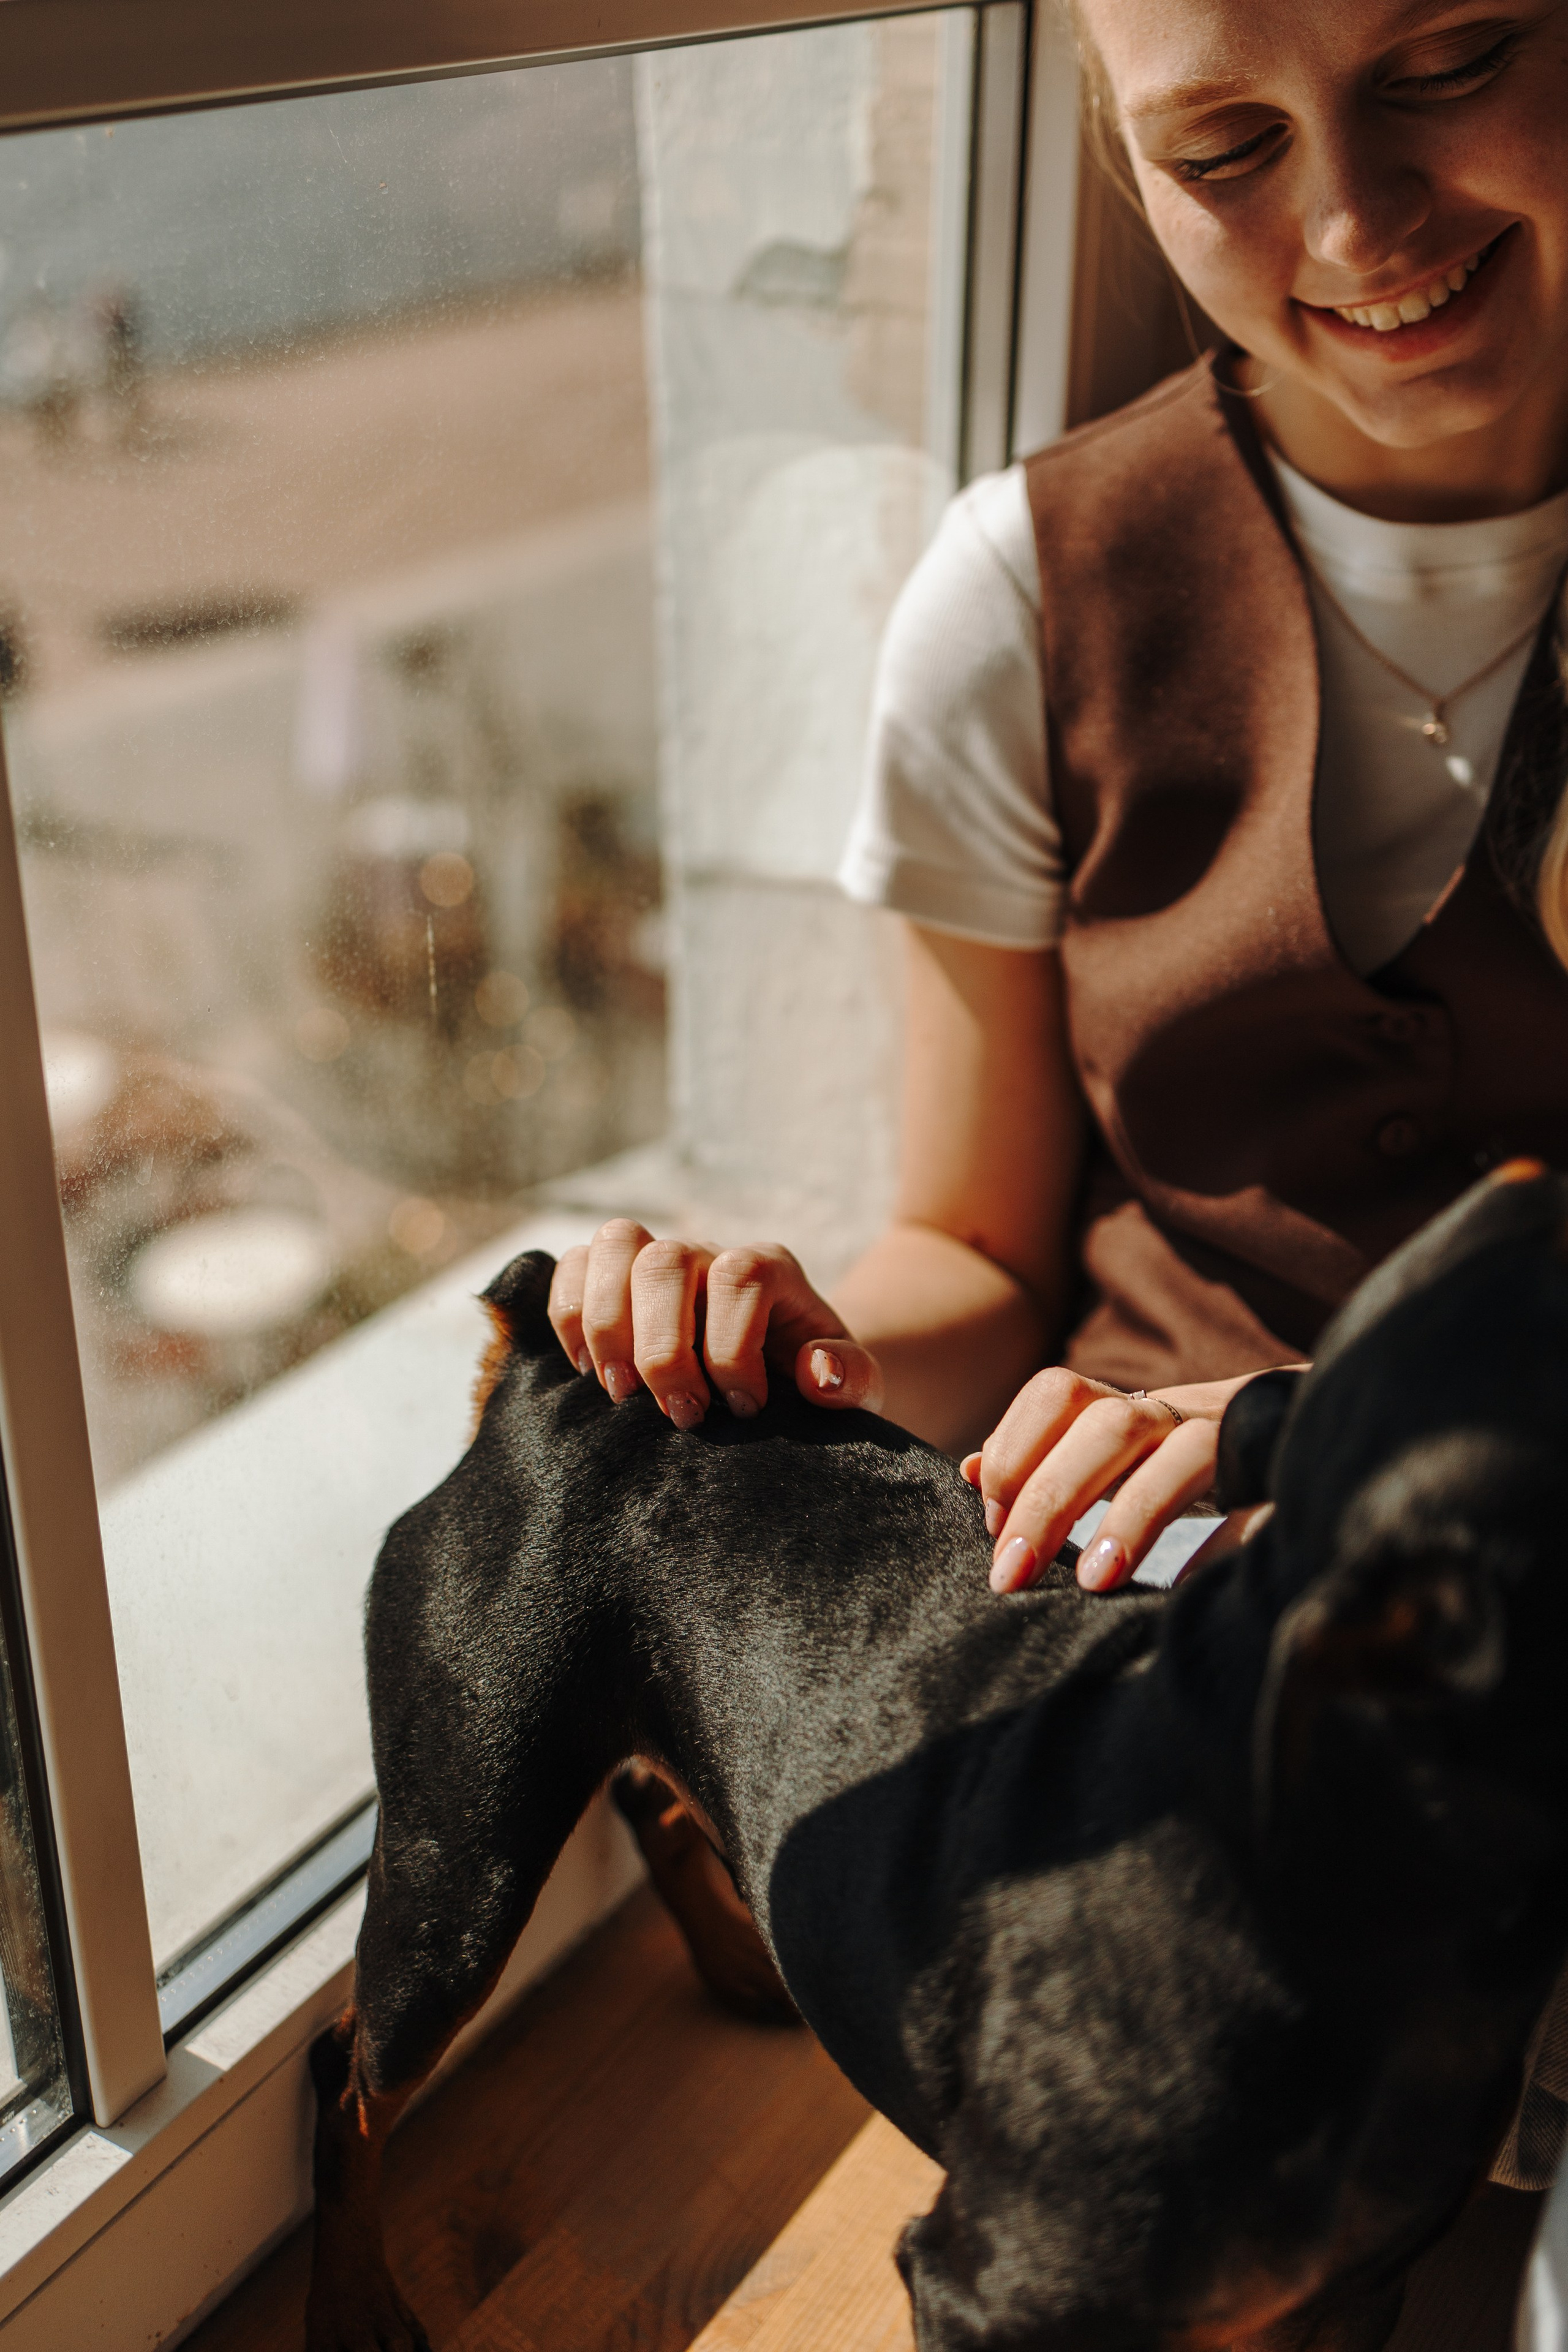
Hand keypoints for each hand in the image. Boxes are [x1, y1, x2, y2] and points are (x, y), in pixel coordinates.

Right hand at [547, 1220, 884, 1427]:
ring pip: (615, 1244)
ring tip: (621, 1393)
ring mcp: (656, 1257)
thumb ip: (851, 1377)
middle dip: (663, 1349)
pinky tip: (588, 1371)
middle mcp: (709, 1252)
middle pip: (666, 1260)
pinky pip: (573, 1264)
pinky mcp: (613, 1277)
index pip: (739, 1277)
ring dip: (606, 1324)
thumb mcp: (853, 1384)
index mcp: (770, 1269)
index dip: (733, 1348)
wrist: (780, 1372)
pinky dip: (567, 1313)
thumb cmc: (812, 1379)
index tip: (744, 1408)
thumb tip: (815, 1373)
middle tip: (682, 1415)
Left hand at [964, 1366, 1281, 1594]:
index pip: (1058, 1393)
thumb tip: (970, 1471)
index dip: (1014, 1448)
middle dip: (1051, 1495)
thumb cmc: (1206, 1463)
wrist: (1340, 1430)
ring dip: (1132, 1514)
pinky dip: (1226, 1544)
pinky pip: (1270, 1504)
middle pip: (1112, 1423)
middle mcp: (1192, 1410)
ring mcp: (1252, 1437)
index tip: (992, 1521)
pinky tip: (1186, 1589)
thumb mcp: (1127, 1456)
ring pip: (1188, 1451)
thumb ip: (1053, 1459)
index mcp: (1142, 1407)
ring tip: (1093, 1582)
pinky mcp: (1304, 1477)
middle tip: (1011, 1574)